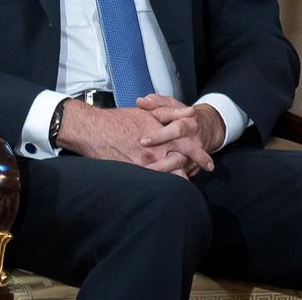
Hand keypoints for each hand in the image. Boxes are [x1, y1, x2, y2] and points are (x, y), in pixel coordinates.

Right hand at [56, 99, 193, 177]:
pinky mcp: (134, 171)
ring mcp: (145, 163)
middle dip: (192, 172)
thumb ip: (170, 112)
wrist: (93, 129)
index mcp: (162, 135)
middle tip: (198, 177)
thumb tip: (190, 112)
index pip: (187, 147)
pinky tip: (162, 189)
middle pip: (181, 165)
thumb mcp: (146, 112)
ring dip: (177, 180)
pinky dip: (160, 185)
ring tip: (184, 185)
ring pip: (169, 177)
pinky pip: (152, 182)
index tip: (208, 163)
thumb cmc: (117, 120)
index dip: (200, 156)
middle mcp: (157, 151)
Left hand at [136, 94, 222, 174]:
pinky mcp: (194, 166)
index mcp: (188, 124)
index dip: (160, 136)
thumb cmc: (184, 115)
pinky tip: (157, 183)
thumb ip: (156, 102)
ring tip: (150, 179)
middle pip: (180, 155)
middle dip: (163, 163)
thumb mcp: (173, 104)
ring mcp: (195, 156)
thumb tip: (140, 102)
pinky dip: (171, 178)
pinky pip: (182, 174)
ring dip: (166, 174)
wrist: (209, 127)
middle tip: (145, 168)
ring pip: (181, 168)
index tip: (143, 141)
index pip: (175, 130)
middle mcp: (194, 142)